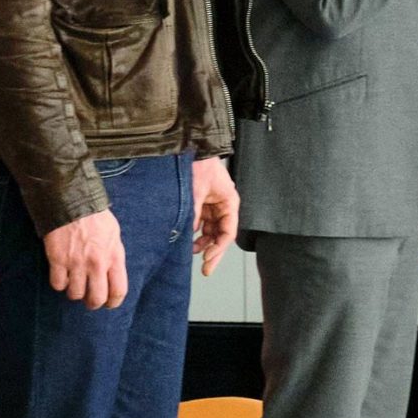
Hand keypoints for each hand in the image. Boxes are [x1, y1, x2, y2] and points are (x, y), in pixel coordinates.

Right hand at [44, 210, 127, 307]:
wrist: (71, 201)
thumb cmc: (95, 216)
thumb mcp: (114, 234)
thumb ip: (114, 255)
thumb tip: (113, 273)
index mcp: (114, 257)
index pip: (118, 291)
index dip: (113, 302)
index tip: (108, 303)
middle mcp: (96, 264)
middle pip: (96, 298)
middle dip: (92, 303)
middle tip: (88, 299)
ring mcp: (76, 263)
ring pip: (75, 294)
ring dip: (74, 292)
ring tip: (74, 283)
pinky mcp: (58, 260)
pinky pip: (57, 284)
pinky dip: (59, 283)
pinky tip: (61, 275)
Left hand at [192, 157, 239, 273]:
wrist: (192, 147)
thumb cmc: (201, 163)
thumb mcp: (197, 190)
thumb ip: (194, 212)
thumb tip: (189, 232)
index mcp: (229, 202)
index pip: (228, 232)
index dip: (219, 248)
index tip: (208, 259)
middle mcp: (223, 206)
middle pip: (220, 235)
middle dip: (213, 252)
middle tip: (206, 269)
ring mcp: (213, 206)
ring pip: (211, 231)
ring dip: (202, 243)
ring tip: (191, 252)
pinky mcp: (202, 204)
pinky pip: (201, 223)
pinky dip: (195, 232)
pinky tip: (188, 240)